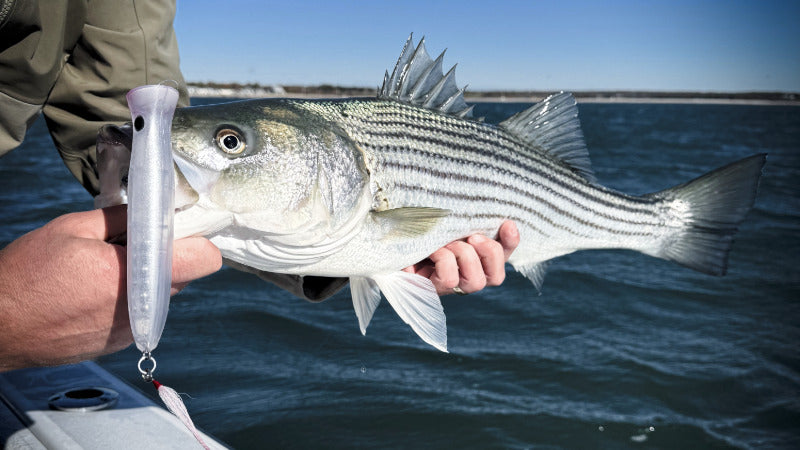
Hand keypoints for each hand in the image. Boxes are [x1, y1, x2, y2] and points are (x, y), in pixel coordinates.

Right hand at [0, 205, 220, 371]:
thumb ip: (122, 218)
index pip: (204, 259)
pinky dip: (130, 299)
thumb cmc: (27, 276)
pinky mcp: (119, 343)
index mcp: (136, 275)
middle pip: (183, 275)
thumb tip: (153, 212)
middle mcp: (142, 308)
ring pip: (162, 294)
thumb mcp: (73, 228)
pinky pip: (142, 313)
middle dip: (165, 255)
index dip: (196, 240)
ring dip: (146, 278)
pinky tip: (95, 291)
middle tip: (132, 243)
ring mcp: (132, 330)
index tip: (178, 229)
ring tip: (106, 268)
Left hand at [403, 221, 519, 294]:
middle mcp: (467, 276)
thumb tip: (493, 211)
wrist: (383, 236)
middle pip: (495, 277)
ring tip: (446, 244)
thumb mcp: (444, 216)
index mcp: (476, 257)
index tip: (507, 223)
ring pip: (475, 282)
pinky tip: (429, 251)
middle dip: (487, 253)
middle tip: (471, 237)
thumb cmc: (419, 223)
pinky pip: (448, 280)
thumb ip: (464, 214)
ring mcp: (450, 286)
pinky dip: (442, 262)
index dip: (511, 242)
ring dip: (463, 257)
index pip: (504, 255)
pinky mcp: (431, 289)